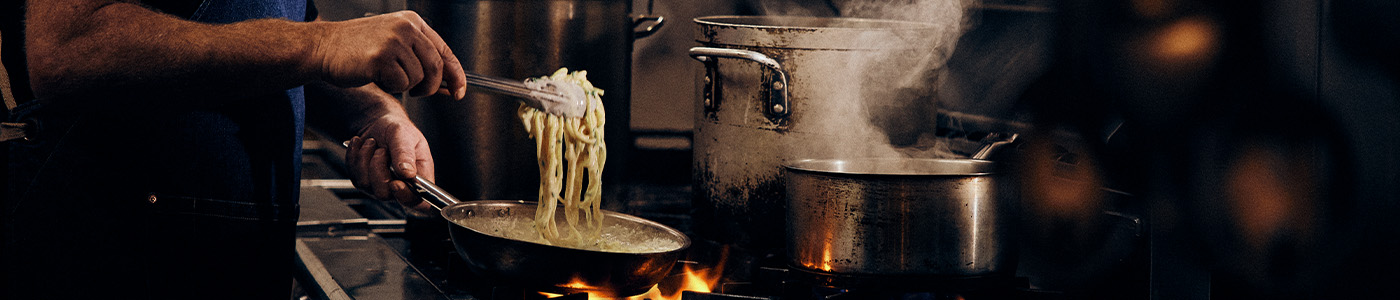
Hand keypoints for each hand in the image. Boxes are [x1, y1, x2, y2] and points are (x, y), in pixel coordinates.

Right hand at [310, 11, 466, 98]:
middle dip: (431, 87)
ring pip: (418, 78)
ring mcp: (393, 41)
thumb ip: (420, 57)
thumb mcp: (394, 42)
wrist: (323, 47)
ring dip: (405, 86)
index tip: (460, 91)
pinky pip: (400, 84)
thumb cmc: (357, 49)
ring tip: (386, 76)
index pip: (445, 51)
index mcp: (412, 22)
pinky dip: (391, 87)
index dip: (456, 74)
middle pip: (436, 67)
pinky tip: (377, 77)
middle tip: (418, 92)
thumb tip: (449, 83)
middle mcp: (406, 28)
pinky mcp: (380, 57)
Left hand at [345, 115, 435, 214]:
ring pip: (365, 184)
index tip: (396, 183)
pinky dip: (354, 156)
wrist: (381, 125)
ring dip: (365, 158)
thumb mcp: (405, 135)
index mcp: (419, 178)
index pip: (417, 201)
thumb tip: (408, 173)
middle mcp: (401, 187)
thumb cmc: (400, 131)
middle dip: (377, 168)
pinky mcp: (365, 182)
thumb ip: (406, 154)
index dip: (406, 197)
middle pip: (384, 194)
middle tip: (382, 150)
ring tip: (373, 144)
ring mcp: (381, 186)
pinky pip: (354, 176)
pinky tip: (362, 146)